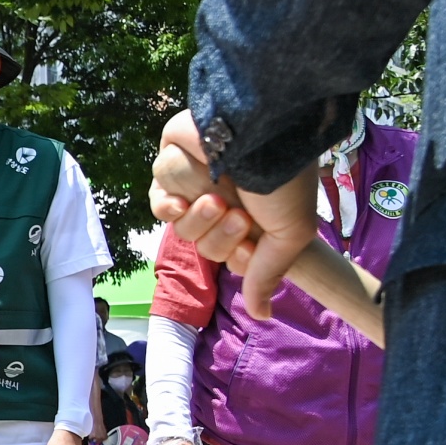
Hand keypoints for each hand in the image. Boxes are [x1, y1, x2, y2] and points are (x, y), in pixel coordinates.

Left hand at [149, 110, 317, 320]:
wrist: (260, 129)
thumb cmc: (281, 179)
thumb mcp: (288, 236)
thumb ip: (266, 275)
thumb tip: (262, 315)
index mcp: (251, 216)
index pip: (227, 257)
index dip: (235, 255)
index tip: (252, 242)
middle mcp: (222, 200)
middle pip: (201, 244)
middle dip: (218, 234)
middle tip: (238, 214)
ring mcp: (195, 183)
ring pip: (178, 223)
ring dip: (197, 214)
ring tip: (217, 195)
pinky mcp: (171, 164)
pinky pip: (157, 198)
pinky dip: (169, 199)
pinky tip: (182, 198)